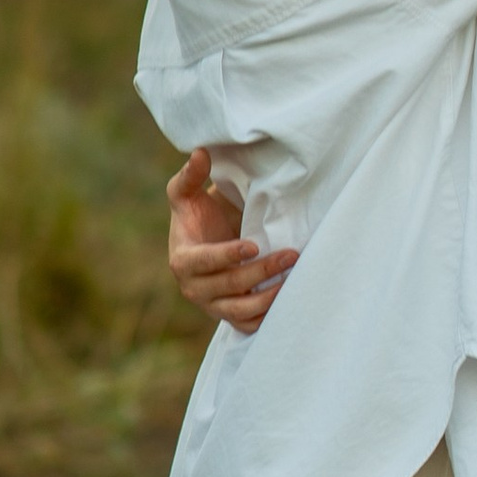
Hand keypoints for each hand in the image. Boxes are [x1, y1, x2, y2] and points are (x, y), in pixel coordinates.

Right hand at [166, 145, 292, 335]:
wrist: (208, 241)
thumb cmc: (198, 215)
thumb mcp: (187, 194)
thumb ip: (191, 175)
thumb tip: (201, 152)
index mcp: (182, 259)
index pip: (203, 262)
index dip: (227, 256)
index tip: (254, 245)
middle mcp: (194, 288)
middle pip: (229, 287)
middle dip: (261, 272)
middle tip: (291, 254)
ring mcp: (212, 306)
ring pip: (241, 311)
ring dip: (269, 297)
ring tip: (293, 276)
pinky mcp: (229, 315)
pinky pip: (249, 324)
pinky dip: (268, 315)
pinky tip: (289, 295)